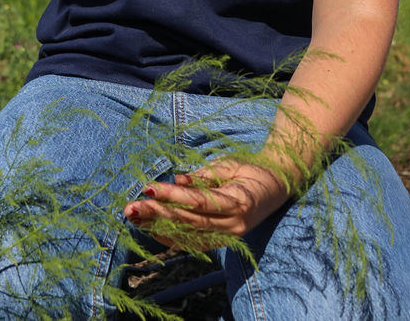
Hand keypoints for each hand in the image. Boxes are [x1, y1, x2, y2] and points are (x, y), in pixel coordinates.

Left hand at [123, 159, 288, 250]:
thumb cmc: (251, 170)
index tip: (148, 189)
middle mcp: (234, 225)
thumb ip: (203, 177)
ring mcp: (229, 237)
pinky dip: (171, 237)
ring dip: (158, 227)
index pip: (199, 202)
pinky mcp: (223, 241)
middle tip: (130, 207)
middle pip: (189, 222)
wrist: (278, 187)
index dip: (172, 197)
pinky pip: (193, 243)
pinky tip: (150, 229)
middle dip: (157, 214)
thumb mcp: (230, 166)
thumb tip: (176, 181)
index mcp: (239, 202)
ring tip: (133, 218)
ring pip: (188, 236)